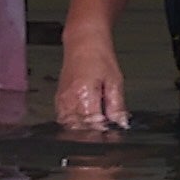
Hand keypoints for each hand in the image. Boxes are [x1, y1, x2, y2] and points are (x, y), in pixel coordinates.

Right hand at [52, 22, 131, 136]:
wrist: (84, 43)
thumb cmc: (99, 57)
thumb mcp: (115, 81)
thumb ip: (117, 106)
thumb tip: (121, 124)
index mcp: (85, 95)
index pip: (92, 125)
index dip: (103, 133)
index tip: (111, 136)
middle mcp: (70, 100)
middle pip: (79, 129)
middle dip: (92, 135)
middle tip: (105, 136)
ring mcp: (62, 101)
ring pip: (70, 127)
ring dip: (83, 132)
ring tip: (96, 130)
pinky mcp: (59, 100)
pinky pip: (64, 120)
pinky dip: (74, 125)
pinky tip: (85, 124)